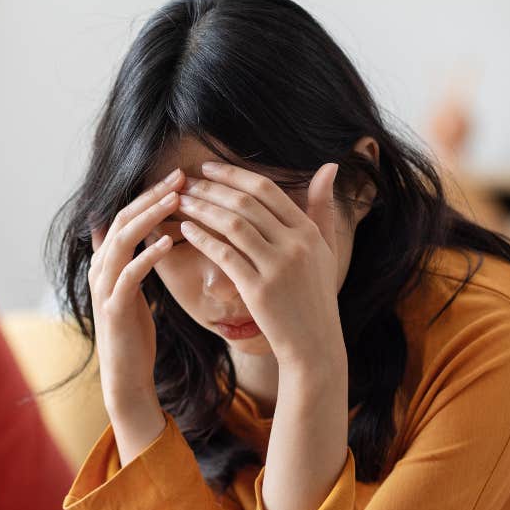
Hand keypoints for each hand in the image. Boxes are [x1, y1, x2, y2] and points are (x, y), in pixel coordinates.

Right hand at [88, 169, 183, 459]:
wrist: (126, 375)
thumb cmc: (136, 332)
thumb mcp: (136, 289)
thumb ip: (139, 260)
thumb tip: (159, 231)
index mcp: (106, 262)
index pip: (126, 215)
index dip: (150, 194)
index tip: (180, 176)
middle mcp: (99, 269)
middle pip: (121, 220)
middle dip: (151, 196)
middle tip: (180, 176)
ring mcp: (103, 287)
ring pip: (121, 241)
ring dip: (149, 217)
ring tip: (176, 200)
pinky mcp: (113, 308)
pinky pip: (129, 274)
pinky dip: (147, 255)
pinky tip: (167, 242)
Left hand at [177, 161, 345, 367]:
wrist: (313, 343)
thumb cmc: (315, 295)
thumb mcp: (327, 249)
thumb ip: (323, 208)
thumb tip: (329, 166)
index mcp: (308, 231)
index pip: (267, 189)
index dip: (234, 175)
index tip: (208, 168)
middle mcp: (295, 245)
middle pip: (246, 203)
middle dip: (211, 188)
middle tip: (185, 181)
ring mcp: (277, 267)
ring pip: (232, 225)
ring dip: (202, 209)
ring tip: (180, 201)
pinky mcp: (258, 289)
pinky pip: (224, 255)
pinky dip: (202, 238)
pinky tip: (185, 229)